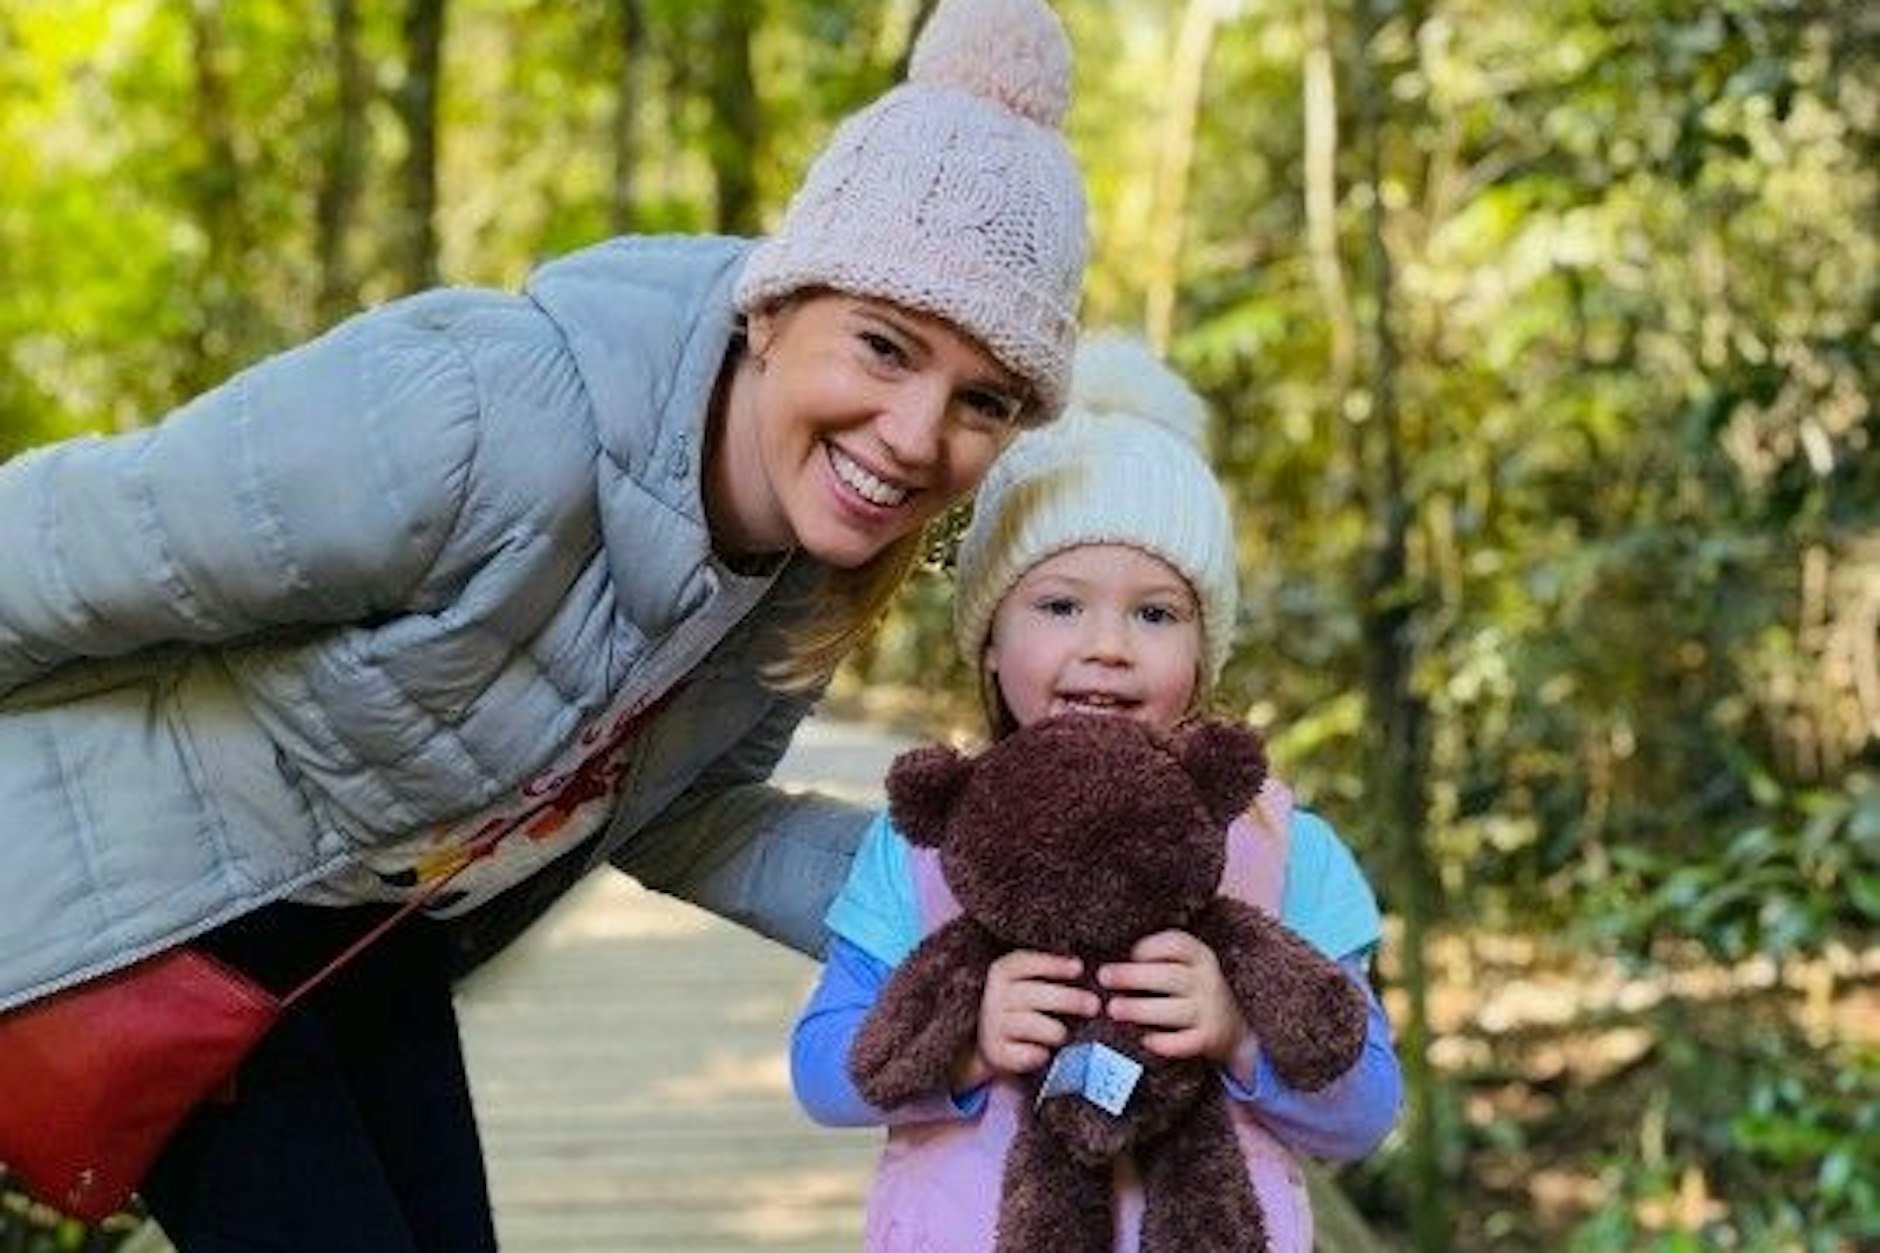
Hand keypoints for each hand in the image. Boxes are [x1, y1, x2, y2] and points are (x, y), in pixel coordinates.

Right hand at [953, 950, 1099, 1090]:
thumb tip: (1084, 970)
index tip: (1079, 968)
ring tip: (1065, 1034)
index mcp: (1001, 973)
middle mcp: (993, 997)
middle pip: (1033, 994)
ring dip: (1055, 1030)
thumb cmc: (1024, 1007)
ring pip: (1032, 1025)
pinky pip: (1027, 1053)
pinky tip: (1044, 1052)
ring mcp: (993, 1026)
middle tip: (1094, 1005)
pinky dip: (1039, 1054)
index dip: (1053, 964)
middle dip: (1068, 999)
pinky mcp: (996, 1054)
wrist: (995, 1044)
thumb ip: (1051, 975)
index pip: (1025, 963)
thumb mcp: (1030, 983)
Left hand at [1099, 930, 1256, 1076]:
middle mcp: (1208, 981)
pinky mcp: (1208, 1039)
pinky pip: (1184, 1042)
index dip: (1150, 946)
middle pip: (1171, 976)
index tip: (1130, 954)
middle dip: (1133, 976)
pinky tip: (1144, 1039)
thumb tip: (1110, 965)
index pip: (1177, 944)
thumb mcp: (1185, 966)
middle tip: (1103, 977)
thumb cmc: (1192, 991)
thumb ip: (1157, 961)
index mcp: (1200, 956)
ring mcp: (1210, 1011)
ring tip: (1113, 1009)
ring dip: (1141, 1009)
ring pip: (1176, 1010)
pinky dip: (1164, 1042)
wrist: (1233, 1030)